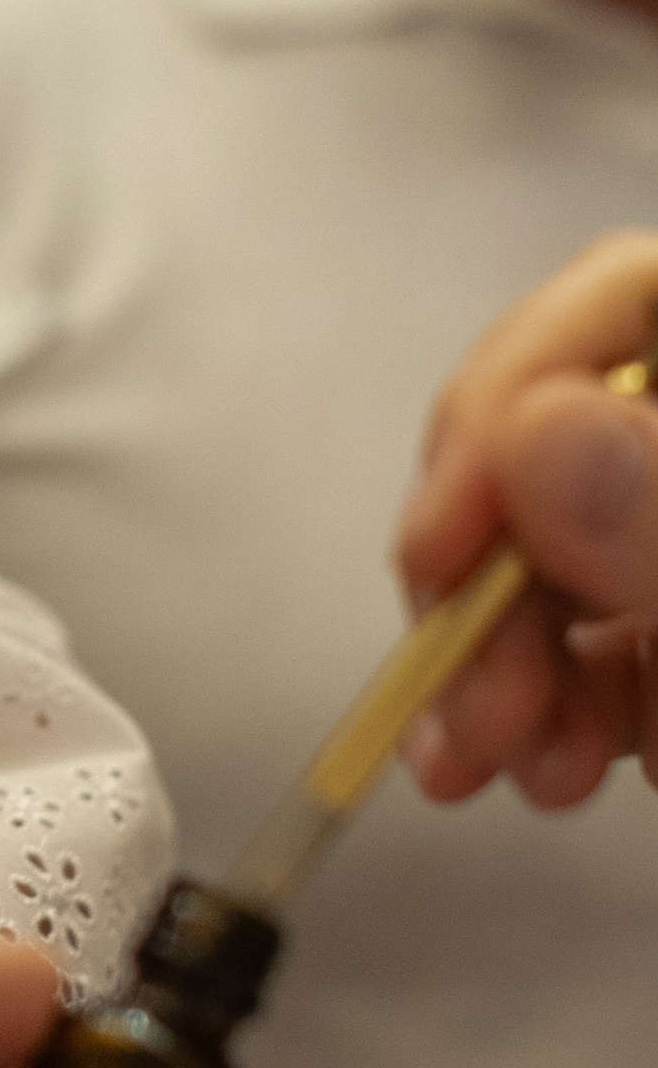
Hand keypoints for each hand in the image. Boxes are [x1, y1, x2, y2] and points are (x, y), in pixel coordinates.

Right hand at [396, 232, 657, 807]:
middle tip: (467, 707)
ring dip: (506, 668)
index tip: (447, 547)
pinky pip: (609, 631)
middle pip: (567, 440)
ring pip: (570, 551)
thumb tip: (549, 441)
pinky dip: (565, 705)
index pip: (620, 299)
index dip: (510, 407)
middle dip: (493, 585)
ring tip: (506, 768)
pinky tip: (562, 765)